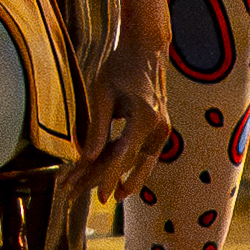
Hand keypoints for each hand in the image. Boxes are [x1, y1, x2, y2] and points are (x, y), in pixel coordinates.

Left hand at [89, 31, 176, 206]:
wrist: (146, 50)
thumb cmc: (119, 67)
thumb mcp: (102, 94)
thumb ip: (97, 128)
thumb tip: (86, 158)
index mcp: (144, 119)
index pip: (123, 156)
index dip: (109, 177)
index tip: (99, 196)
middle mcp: (159, 128)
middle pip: (133, 163)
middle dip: (112, 181)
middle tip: (94, 200)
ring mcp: (163, 129)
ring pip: (143, 162)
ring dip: (125, 178)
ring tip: (112, 196)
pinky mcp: (160, 128)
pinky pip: (146, 152)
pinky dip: (133, 165)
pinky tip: (125, 179)